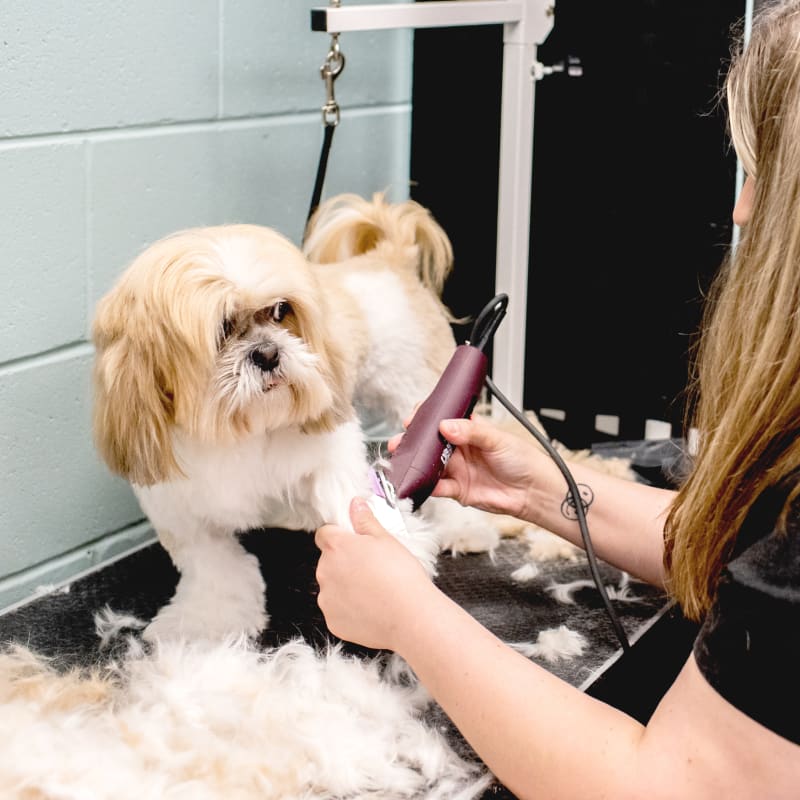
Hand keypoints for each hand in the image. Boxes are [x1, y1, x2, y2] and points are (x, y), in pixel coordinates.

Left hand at [315, 497, 437, 650]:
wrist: (410, 616)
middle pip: (329, 561)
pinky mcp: (332, 621)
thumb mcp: (386, 540)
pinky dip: (349, 609)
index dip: (339, 536)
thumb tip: (355, 505)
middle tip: (371, 568)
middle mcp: (325, 571)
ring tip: (373, 590)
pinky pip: (336, 610)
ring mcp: (327, 599)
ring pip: (332, 586)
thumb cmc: (401, 576)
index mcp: (337, 547)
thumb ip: (365, 521)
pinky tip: (370, 607)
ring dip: (345, 586)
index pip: (324, 534)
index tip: (354, 543)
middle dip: (345, 563)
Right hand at [390, 414, 541, 519]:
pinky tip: (421, 481)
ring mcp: (456, 469)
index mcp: (468, 430)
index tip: (414, 419)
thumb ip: (471, 432)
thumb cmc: (522, 459)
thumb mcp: (497, 439)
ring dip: (414, 463)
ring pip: (428, 465)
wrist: (533, 491)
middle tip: (400, 441)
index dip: (425, 419)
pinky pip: (437, 487)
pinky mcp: (457, 490)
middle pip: (429, 443)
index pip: (441, 420)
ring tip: (403, 461)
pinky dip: (427, 485)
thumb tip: (446, 426)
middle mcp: (459, 449)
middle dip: (412, 442)